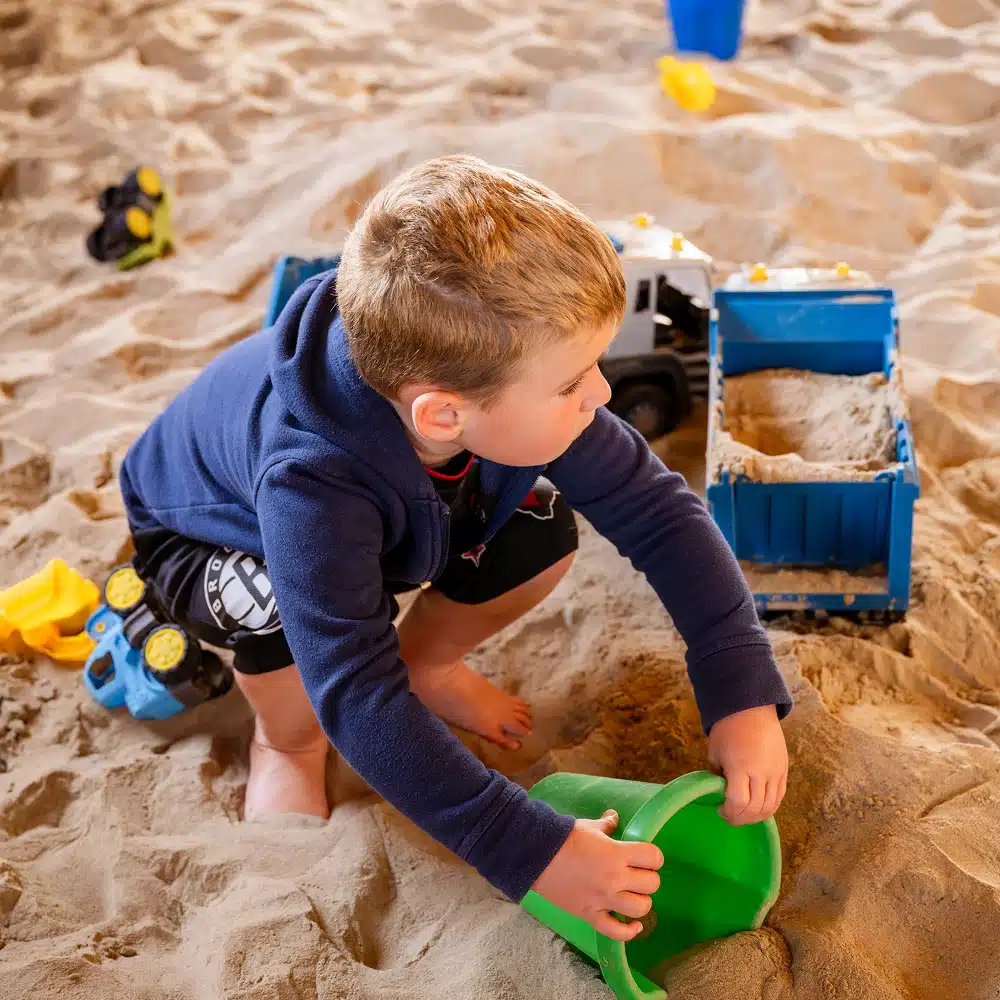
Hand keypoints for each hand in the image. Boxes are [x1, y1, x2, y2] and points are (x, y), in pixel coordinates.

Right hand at [531, 809, 662, 941]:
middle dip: (648, 878)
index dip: (653, 857)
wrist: (537, 856)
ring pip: (640, 908)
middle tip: (637, 874)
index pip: (653, 857)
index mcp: (617, 853)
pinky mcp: (591, 914)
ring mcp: (604, 899)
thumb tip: (614, 817)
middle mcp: (615, 878)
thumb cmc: (565, 838)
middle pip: (651, 884)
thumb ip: (607, 824)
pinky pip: (617, 932)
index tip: (645, 857)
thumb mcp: (589, 826)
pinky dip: (629, 932)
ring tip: (633, 894)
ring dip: (641, 901)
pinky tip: (634, 925)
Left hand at [707, 704, 787, 825]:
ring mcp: (776, 772)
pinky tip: (758, 807)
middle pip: (755, 809)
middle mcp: (761, 772)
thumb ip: (717, 776)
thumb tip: (721, 794)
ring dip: (756, 816)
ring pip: (770, 806)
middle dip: (741, 818)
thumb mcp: (714, 753)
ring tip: (744, 813)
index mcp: (740, 767)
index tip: (720, 810)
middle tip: (730, 816)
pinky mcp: (784, 770)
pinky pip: (780, 796)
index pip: (739, 802)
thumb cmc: (727, 729)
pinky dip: (769, 806)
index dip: (729, 813)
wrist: (751, 709)